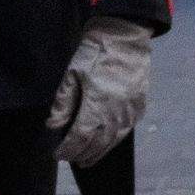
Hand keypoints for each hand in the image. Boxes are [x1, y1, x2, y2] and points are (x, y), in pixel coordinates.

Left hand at [47, 17, 151, 165]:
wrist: (125, 35)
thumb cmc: (94, 52)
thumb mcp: (71, 74)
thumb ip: (63, 102)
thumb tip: (54, 126)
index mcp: (97, 101)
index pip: (80, 136)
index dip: (68, 149)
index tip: (58, 154)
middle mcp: (117, 109)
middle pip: (99, 141)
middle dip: (84, 154)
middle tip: (73, 160)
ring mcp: (131, 106)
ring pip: (116, 138)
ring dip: (102, 151)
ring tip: (90, 158)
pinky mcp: (141, 101)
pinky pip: (129, 127)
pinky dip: (117, 138)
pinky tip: (109, 141)